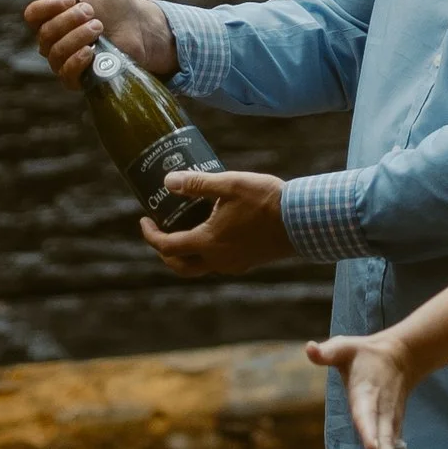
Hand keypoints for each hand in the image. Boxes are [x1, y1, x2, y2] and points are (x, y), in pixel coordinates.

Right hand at [23, 0, 177, 87]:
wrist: (138, 23)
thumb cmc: (111, 1)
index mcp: (50, 16)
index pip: (32, 15)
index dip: (48, 6)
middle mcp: (52, 39)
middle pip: (45, 33)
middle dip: (69, 19)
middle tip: (92, 11)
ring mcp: (64, 59)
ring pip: (56, 52)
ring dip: (78, 36)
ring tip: (98, 26)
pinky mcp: (78, 77)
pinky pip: (66, 75)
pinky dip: (77, 61)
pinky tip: (91, 51)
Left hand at [142, 169, 294, 275]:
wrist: (303, 221)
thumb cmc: (266, 200)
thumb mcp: (229, 185)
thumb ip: (197, 184)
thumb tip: (168, 181)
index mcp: (208, 242)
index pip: (167, 246)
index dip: (150, 235)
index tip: (144, 220)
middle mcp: (218, 259)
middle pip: (180, 266)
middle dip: (164, 252)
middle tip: (160, 232)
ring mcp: (234, 264)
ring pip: (200, 267)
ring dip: (186, 254)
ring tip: (186, 230)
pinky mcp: (249, 262)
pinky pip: (219, 263)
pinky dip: (207, 252)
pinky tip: (215, 231)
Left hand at [305, 331, 419, 448]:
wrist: (402, 356)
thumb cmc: (365, 354)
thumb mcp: (344, 347)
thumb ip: (327, 352)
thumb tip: (309, 348)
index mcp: (367, 396)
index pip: (366, 416)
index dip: (368, 431)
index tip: (372, 448)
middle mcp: (381, 416)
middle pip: (386, 444)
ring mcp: (390, 427)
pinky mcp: (393, 434)